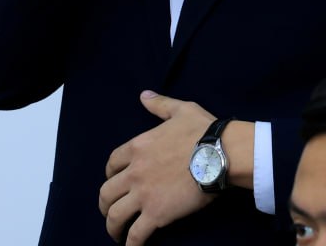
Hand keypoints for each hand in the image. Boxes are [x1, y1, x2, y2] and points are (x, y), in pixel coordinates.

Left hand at [99, 91, 215, 244]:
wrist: (220, 154)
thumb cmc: (203, 131)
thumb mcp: (180, 110)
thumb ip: (159, 104)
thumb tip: (144, 95)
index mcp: (137, 147)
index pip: (111, 164)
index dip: (110, 174)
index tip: (114, 181)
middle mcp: (134, 172)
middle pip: (106, 193)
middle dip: (104, 204)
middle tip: (110, 211)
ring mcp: (143, 195)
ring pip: (114, 215)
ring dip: (112, 227)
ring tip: (117, 233)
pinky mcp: (156, 214)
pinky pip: (135, 235)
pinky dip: (130, 244)